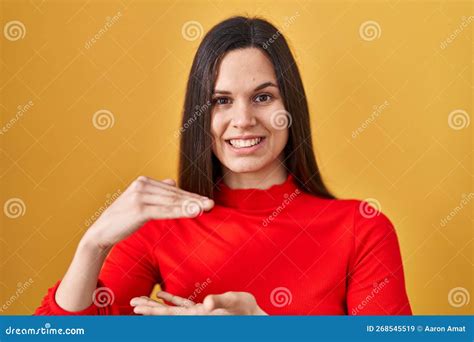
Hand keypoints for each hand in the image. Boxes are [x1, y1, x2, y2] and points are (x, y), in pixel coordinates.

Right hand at [83, 176, 213, 249]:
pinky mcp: (139, 208)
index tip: (205, 200)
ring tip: (205, 207)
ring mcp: (140, 195)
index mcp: (143, 182)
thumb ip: (156, 191)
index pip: (172, 190)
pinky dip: (180, 212)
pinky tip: (192, 212)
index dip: (190, 196)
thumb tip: (172, 182)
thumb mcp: (140, 201)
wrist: (102, 232)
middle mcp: (142, 185)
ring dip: (190, 205)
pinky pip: (164, 211)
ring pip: (171, 201)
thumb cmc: (123, 218)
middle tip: (211, 203)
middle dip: (194, 199)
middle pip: (174, 194)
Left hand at [130, 291, 267, 314]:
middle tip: (131, 303)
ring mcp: (197, 314)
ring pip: (171, 310)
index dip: (153, 312)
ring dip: (156, 305)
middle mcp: (194, 318)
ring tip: (140, 301)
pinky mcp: (203, 310)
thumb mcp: (236, 303)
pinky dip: (171, 300)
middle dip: (148, 309)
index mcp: (198, 317)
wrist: (255, 317)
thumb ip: (220, 302)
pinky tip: (162, 295)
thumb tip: (206, 304)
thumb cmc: (247, 311)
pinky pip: (183, 305)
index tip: (137, 308)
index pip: (170, 315)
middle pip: (165, 315)